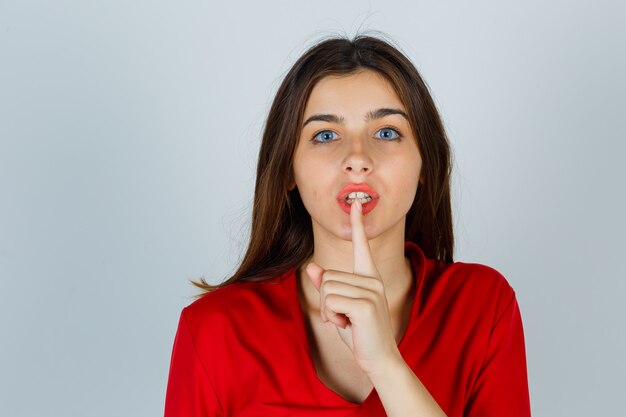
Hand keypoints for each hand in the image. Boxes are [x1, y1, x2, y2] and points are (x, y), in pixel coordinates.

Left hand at [305, 198, 400, 374]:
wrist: (378, 359)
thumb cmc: (359, 332)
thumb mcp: (339, 307)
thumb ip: (326, 286)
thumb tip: (312, 267)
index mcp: (368, 277)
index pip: (361, 245)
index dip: (357, 224)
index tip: (356, 203)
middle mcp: (372, 280)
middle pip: (328, 277)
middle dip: (327, 301)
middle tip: (343, 316)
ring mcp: (371, 291)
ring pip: (327, 288)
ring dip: (329, 310)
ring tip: (346, 321)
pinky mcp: (365, 304)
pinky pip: (330, 301)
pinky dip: (331, 317)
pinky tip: (346, 325)